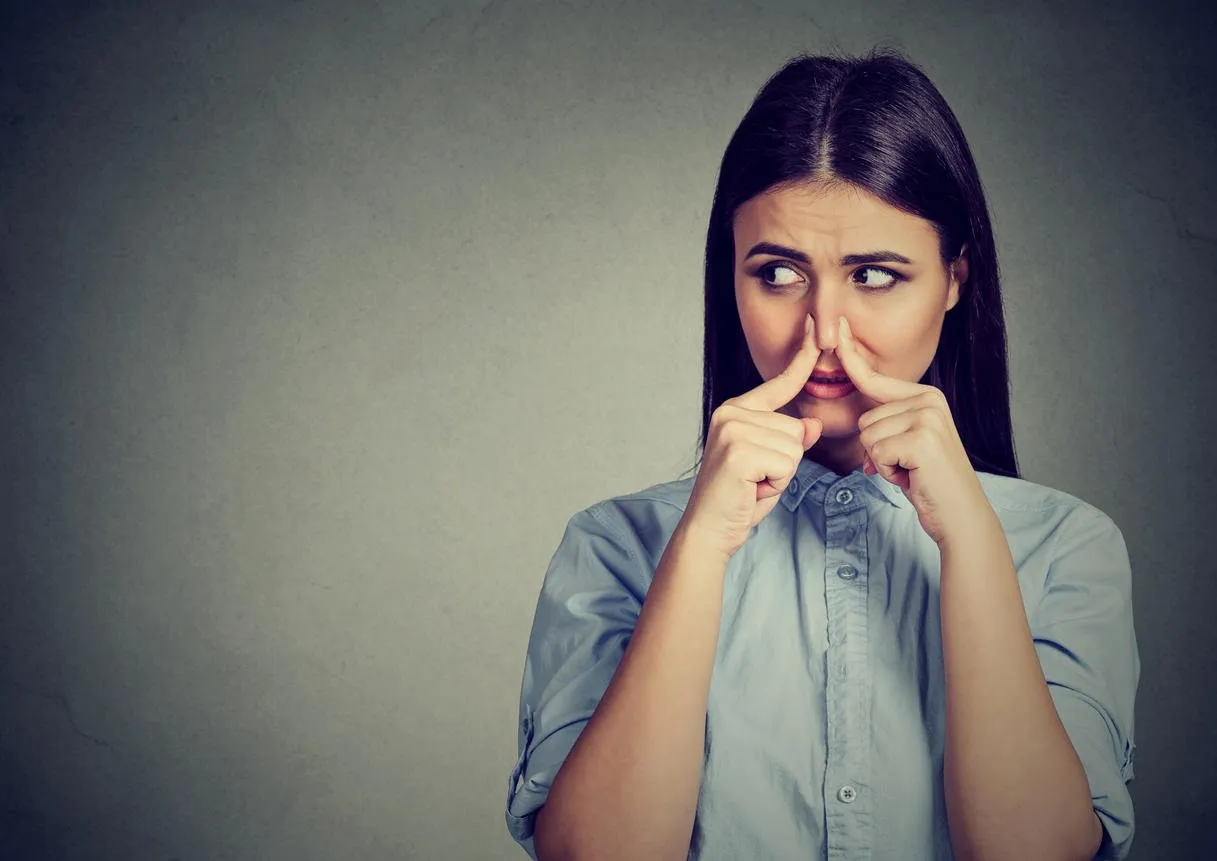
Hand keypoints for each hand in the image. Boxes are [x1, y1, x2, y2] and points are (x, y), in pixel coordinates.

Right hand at [682, 314, 823, 559]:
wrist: (710, 529)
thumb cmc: (739, 498)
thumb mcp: (771, 464)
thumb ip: (788, 440)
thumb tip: (808, 424)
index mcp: (736, 410)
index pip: (778, 384)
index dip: (800, 358)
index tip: (814, 328)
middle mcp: (731, 413)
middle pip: (795, 428)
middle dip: (785, 461)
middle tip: (757, 478)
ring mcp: (732, 430)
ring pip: (794, 447)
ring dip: (781, 474)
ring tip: (754, 484)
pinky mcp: (738, 450)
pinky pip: (786, 463)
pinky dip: (776, 483)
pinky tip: (752, 488)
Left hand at [836, 316, 988, 545]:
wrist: (960, 514)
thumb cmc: (930, 482)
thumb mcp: (909, 444)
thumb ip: (888, 425)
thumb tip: (864, 427)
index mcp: (926, 396)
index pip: (875, 378)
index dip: (852, 356)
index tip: (836, 325)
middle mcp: (928, 400)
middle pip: (865, 419)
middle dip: (878, 451)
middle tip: (908, 465)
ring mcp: (926, 417)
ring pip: (868, 437)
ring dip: (883, 463)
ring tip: (911, 470)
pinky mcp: (920, 439)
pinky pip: (876, 453)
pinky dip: (888, 472)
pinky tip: (912, 476)